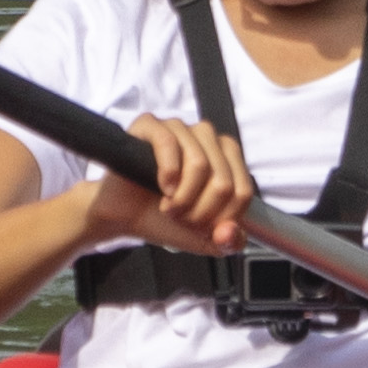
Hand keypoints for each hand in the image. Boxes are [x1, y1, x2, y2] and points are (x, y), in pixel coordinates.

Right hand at [103, 115, 253, 254]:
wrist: (124, 215)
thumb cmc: (165, 218)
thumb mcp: (205, 238)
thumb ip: (229, 241)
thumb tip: (230, 232)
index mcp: (228, 156)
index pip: (243, 191)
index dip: (220, 217)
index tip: (200, 225)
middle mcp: (207, 136)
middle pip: (222, 181)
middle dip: (199, 212)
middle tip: (180, 216)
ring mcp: (179, 127)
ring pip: (199, 164)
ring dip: (182, 197)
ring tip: (168, 205)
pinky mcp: (151, 125)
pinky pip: (169, 143)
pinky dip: (166, 174)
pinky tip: (161, 186)